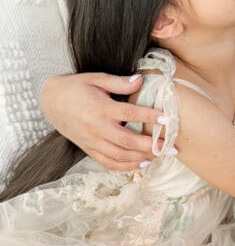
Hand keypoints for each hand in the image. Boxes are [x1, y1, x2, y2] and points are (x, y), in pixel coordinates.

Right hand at [41, 72, 161, 170]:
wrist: (50, 102)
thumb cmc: (76, 87)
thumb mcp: (96, 78)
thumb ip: (118, 82)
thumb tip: (141, 80)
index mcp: (101, 108)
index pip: (129, 114)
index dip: (149, 117)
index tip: (167, 119)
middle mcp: (97, 128)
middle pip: (128, 141)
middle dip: (152, 145)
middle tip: (172, 147)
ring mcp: (92, 141)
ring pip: (120, 155)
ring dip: (142, 158)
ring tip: (161, 156)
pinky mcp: (88, 149)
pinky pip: (108, 162)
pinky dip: (125, 166)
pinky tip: (141, 164)